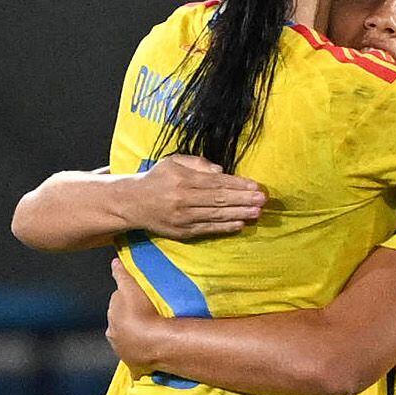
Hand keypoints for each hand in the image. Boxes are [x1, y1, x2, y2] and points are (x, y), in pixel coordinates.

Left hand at [106, 256, 171, 371]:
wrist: (154, 342)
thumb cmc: (143, 313)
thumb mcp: (131, 287)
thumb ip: (121, 274)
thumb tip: (113, 262)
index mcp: (112, 317)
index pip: (117, 304)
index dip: (128, 300)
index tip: (140, 300)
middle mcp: (114, 335)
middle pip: (121, 324)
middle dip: (129, 320)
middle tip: (147, 316)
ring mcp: (123, 352)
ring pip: (127, 342)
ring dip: (135, 338)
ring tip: (150, 334)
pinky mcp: (134, 367)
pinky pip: (136, 363)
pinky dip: (140, 360)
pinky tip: (148, 359)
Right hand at [120, 155, 263, 240]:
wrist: (132, 203)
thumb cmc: (157, 179)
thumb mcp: (173, 162)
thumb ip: (197, 163)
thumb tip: (221, 171)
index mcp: (183, 179)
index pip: (216, 182)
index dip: (237, 185)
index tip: (255, 185)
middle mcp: (183, 199)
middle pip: (219, 199)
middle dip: (243, 199)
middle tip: (263, 199)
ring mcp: (183, 217)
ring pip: (216, 215)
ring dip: (239, 214)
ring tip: (257, 213)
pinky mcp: (182, 232)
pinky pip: (207, 229)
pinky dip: (224, 227)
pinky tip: (239, 224)